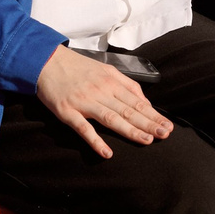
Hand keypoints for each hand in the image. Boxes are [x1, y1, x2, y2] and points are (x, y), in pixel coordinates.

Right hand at [34, 44, 171, 158]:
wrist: (47, 61)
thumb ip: (126, 84)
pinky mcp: (67, 111)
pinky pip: (83, 128)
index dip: (153, 114)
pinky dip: (95, 141)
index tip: (167, 125)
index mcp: (111, 81)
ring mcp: (84, 102)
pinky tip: (106, 152)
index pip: (137, 101)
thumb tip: (144, 101)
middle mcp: (100, 92)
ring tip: (146, 141)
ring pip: (111, 118)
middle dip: (148, 123)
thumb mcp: (106, 69)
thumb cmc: (78, 67)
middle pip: (128, 110)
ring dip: (130, 130)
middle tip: (164, 134)